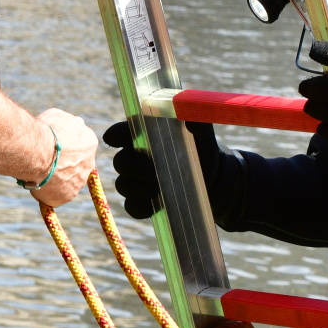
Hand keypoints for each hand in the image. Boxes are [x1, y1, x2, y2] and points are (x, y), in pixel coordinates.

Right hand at [29, 109, 97, 206]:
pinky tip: (36, 185)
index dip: (63, 147)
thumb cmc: (45, 131)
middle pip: (74, 166)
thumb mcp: (59, 116)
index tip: (52, 147)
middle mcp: (89, 164)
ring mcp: (79, 182)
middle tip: (44, 162)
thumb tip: (73, 124)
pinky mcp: (66, 196)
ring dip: (54, 179)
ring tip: (37, 174)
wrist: (36, 152)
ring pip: (66, 182)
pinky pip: (56, 196)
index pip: (78, 146)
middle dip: (61, 165)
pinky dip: (46, 192)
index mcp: (89, 142)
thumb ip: (68, 123)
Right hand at [102, 120, 235, 218]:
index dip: (115, 135)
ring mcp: (136, 181)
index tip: (114, 138)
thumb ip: (198, 123)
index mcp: (143, 136)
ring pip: (123, 185)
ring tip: (157, 188)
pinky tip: (153, 205)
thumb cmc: (202, 147)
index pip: (121, 132)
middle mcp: (135, 157)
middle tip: (153, 171)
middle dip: (133, 167)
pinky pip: (132, 206)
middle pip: (120, 162)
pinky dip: (140, 207)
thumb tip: (191, 121)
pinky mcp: (142, 201)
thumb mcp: (203, 133)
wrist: (212, 176)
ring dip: (137, 188)